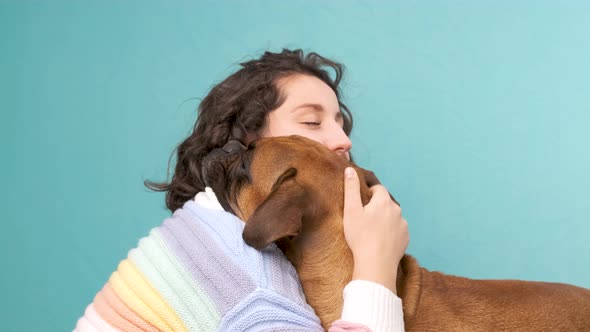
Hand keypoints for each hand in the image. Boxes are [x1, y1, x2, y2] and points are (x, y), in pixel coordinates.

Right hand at [342, 167, 408, 293]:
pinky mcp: (406, 238)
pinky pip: (397, 230)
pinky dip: (390, 231)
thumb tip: (350, 169)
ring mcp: (403, 225)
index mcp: (384, 201)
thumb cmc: (360, 236)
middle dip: (377, 206)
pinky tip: (380, 240)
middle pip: (386, 202)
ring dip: (385, 219)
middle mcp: (397, 210)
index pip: (378, 189)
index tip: (360, 203)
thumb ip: (351, 188)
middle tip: (364, 218)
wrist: (376, 264)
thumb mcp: (351, 210)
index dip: (369, 193)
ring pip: (392, 216)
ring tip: (372, 231)